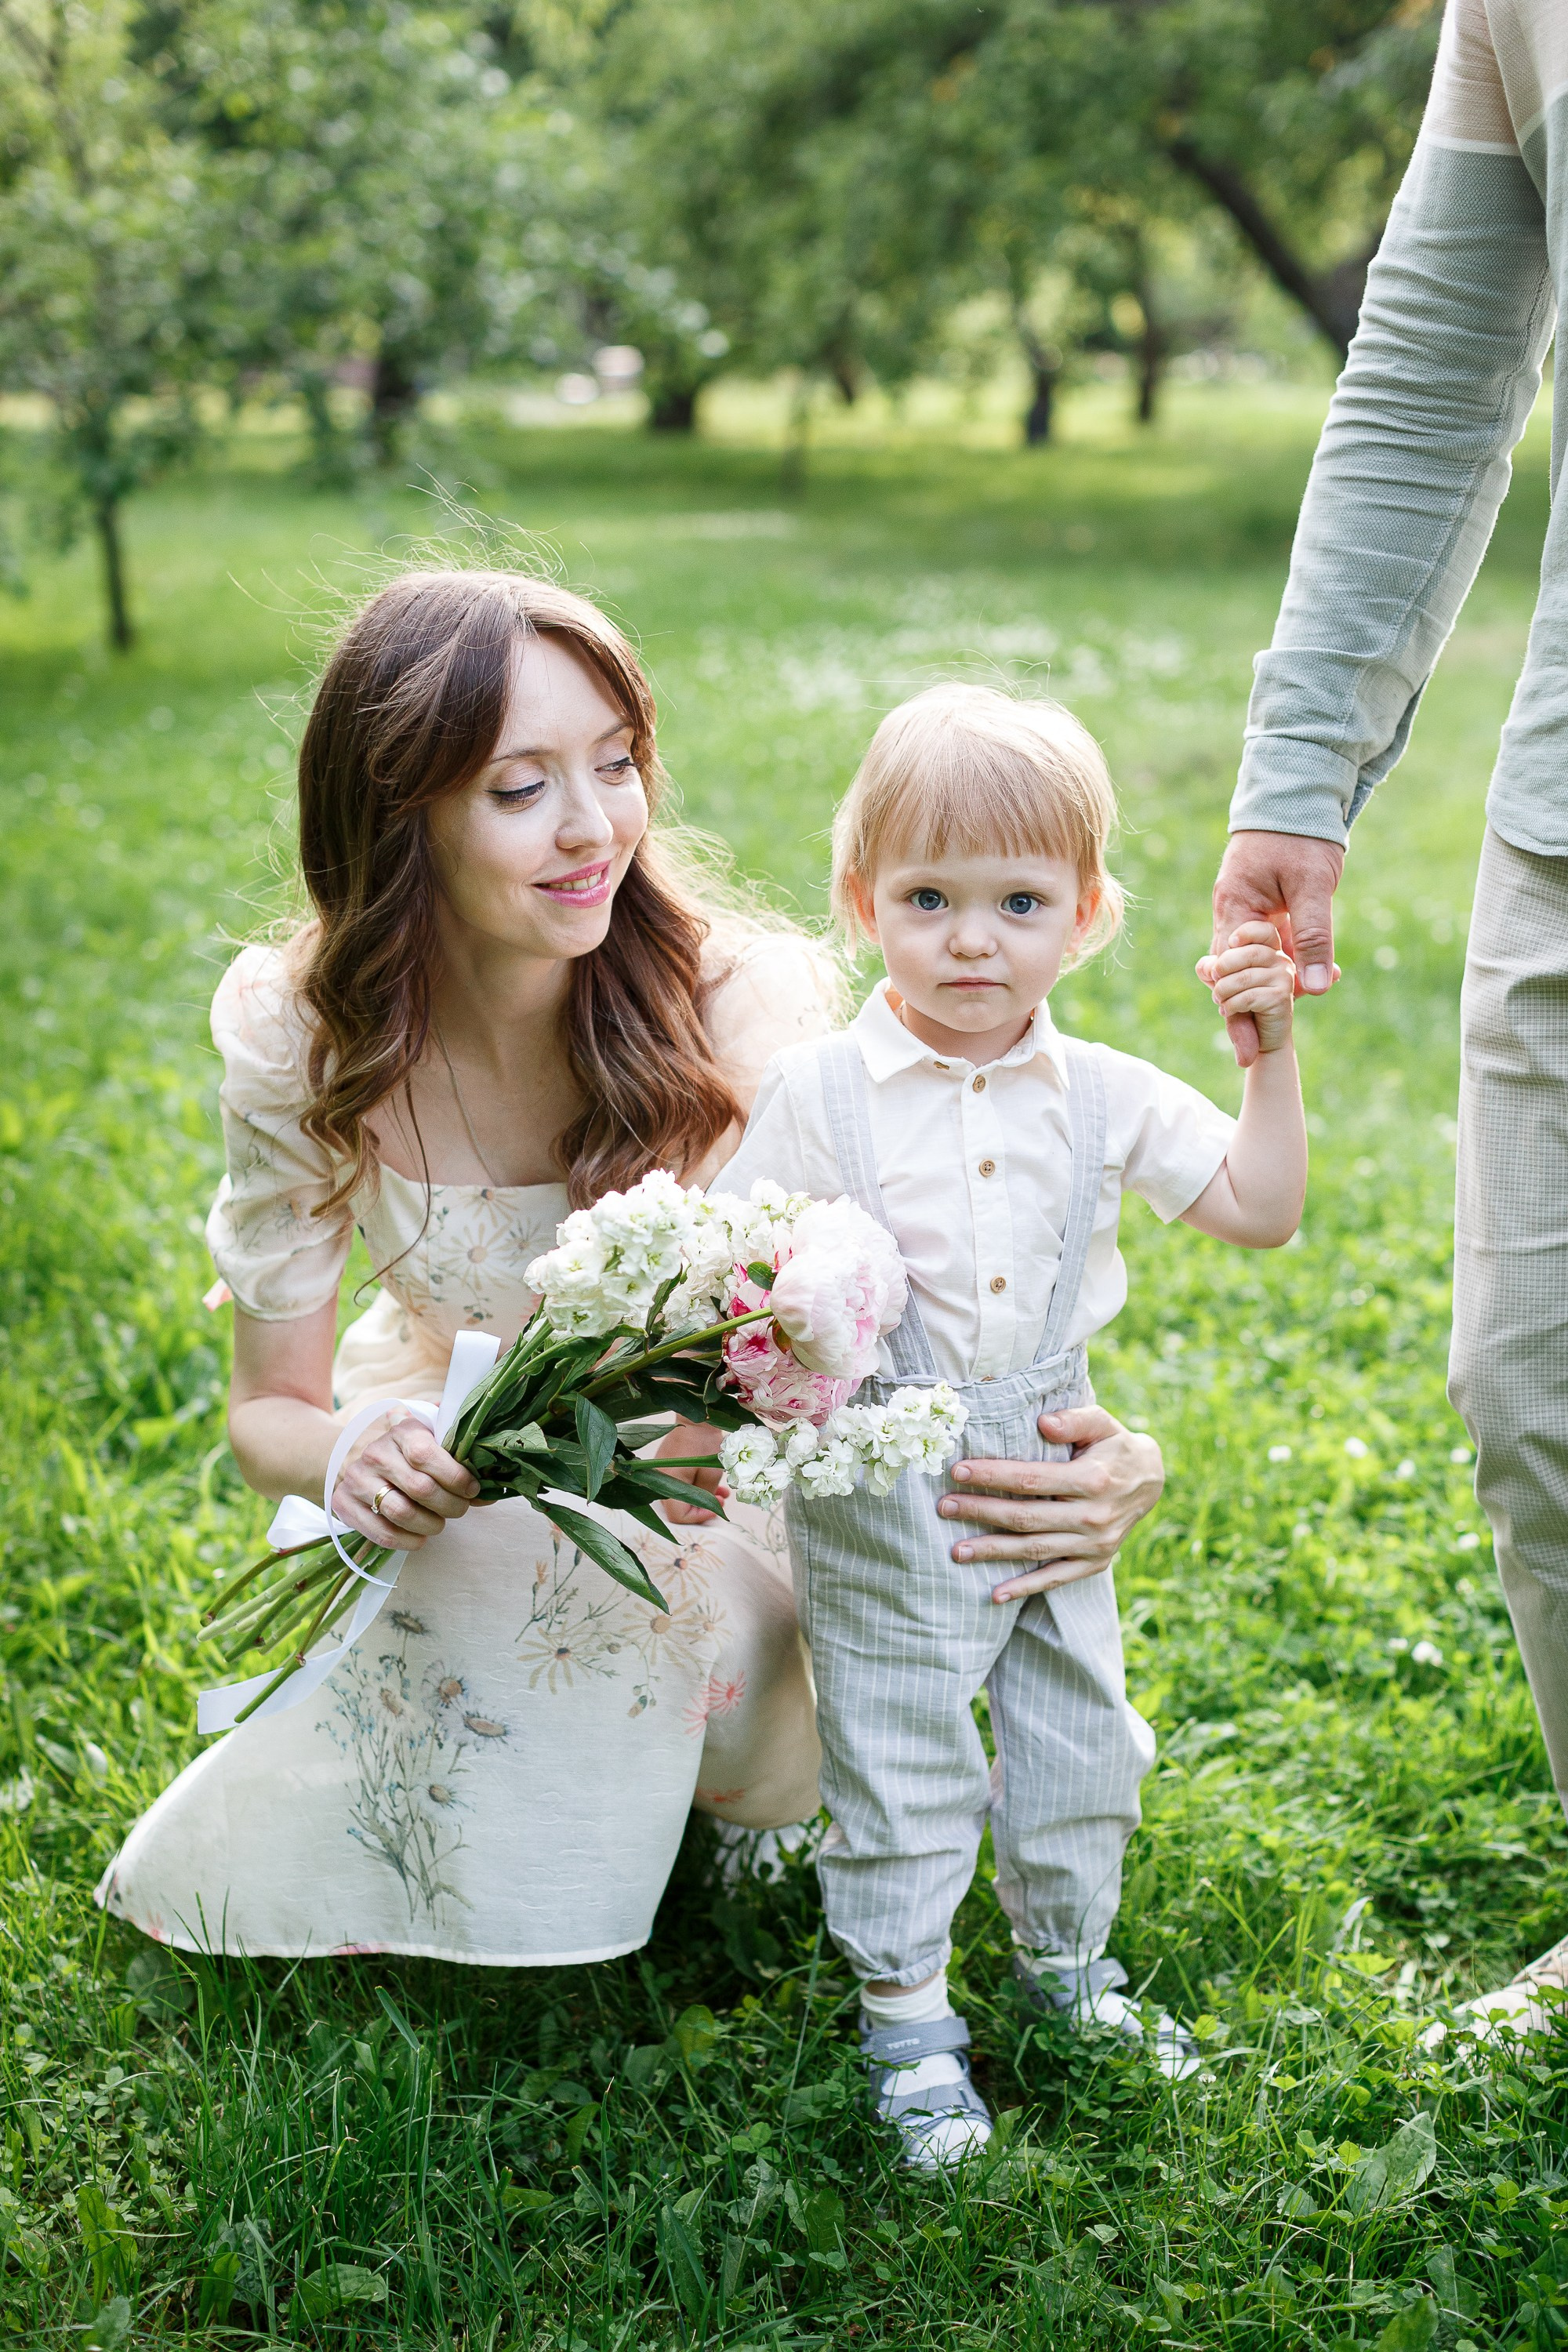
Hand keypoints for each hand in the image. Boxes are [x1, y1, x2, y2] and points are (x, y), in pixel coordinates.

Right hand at [330, 1415, 480, 1549]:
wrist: (353, 1457)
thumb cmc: (405, 1452)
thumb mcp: (430, 1441)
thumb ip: (460, 1458)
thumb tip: (493, 1487)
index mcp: (401, 1431)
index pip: (426, 1454)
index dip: (454, 1476)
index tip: (472, 1489)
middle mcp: (376, 1453)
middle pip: (420, 1488)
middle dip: (450, 1505)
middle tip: (460, 1509)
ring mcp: (357, 1480)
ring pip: (401, 1513)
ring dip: (431, 1525)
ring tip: (440, 1523)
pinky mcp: (345, 1504)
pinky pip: (382, 1533)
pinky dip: (408, 1541)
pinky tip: (421, 1537)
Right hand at [655, 1420, 729, 1525]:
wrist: (695, 1419)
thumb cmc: (704, 1443)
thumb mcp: (711, 1473)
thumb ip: (707, 1496)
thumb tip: (707, 1508)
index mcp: (668, 1483)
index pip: (678, 1515)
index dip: (698, 1517)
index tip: (715, 1510)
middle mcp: (659, 1480)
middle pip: (678, 1507)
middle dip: (701, 1508)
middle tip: (720, 1503)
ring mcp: (660, 1472)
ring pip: (680, 1495)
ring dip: (701, 1498)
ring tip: (721, 1494)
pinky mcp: (666, 1465)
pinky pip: (679, 1483)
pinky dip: (695, 1487)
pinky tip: (713, 1484)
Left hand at [937, 1406, 1164, 1602]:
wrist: (1151, 1480)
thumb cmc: (1114, 1445)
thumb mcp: (1102, 1423)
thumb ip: (1074, 1420)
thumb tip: (1043, 1423)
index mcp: (1092, 1480)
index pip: (1031, 1480)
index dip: (992, 1476)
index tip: (958, 1472)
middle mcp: (1093, 1516)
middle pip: (1025, 1517)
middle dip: (981, 1512)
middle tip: (944, 1508)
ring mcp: (1095, 1544)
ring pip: (1034, 1550)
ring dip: (993, 1551)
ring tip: (956, 1551)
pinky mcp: (1094, 1563)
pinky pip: (1056, 1578)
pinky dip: (1025, 1588)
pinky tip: (995, 1594)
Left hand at [1195, 922, 1295, 1053]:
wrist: (1258, 1038)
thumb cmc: (1240, 1003)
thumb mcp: (1222, 982)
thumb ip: (1211, 968)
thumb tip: (1207, 966)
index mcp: (1270, 950)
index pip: (1263, 930)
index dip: (1246, 932)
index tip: (1230, 943)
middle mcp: (1281, 960)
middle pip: (1248, 953)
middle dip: (1222, 969)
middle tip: (1215, 985)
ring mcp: (1284, 978)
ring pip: (1244, 977)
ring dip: (1223, 992)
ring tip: (1220, 1001)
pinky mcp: (1282, 997)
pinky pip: (1249, 996)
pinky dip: (1231, 1005)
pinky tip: (1229, 1011)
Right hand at [1211, 830, 1343, 1065]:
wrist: (1298, 790)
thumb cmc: (1301, 833)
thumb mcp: (1314, 885)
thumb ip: (1313, 936)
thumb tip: (1313, 990)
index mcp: (1235, 908)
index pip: (1227, 973)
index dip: (1236, 1014)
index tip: (1248, 1050)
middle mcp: (1233, 913)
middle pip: (1233, 976)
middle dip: (1247, 1012)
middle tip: (1258, 1051)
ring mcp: (1247, 911)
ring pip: (1254, 963)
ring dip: (1272, 990)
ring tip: (1291, 1018)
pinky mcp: (1266, 907)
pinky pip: (1271, 946)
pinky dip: (1288, 965)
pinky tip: (1315, 979)